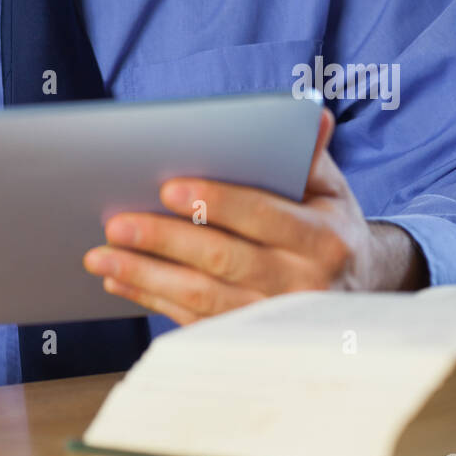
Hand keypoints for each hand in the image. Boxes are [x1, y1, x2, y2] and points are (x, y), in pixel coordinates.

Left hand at [83, 109, 426, 323]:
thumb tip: (310, 113)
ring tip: (100, 257)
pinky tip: (119, 282)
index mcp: (325, 239)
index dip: (214, 201)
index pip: (262, 215)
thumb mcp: (330, 187)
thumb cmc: (328, 223)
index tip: (166, 188)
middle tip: (115, 223)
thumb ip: (309, 154)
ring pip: (202, 299)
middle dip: (164, 240)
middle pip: (223, 260)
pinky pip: (194, 323)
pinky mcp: (249, 341)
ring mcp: (275, 320)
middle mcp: (304, 286)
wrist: (355, 290)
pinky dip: (152, 302)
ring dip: (145, 276)